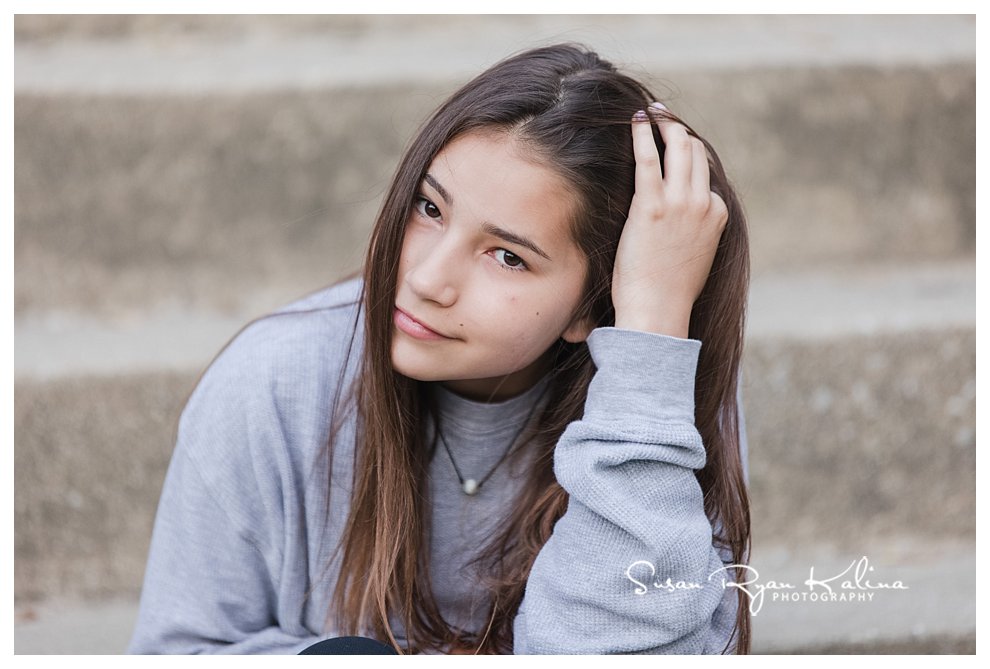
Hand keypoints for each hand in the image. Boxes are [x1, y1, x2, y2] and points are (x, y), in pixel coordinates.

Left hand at [612, 105, 727, 338]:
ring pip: (679, 147)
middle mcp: (704, 203)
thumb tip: (684, 225)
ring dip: (664, 124)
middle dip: (679, 130)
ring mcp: (681, 203)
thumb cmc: (670, 291)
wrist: (659, 310)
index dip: (688, 157)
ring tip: (649, 112)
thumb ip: (696, 231)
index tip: (672, 144)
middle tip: (662, 115)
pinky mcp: (653, 206)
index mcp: (718, 213)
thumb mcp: (696, 256)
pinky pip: (649, 159)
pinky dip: (643, 135)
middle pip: (696, 151)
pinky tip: (635, 120)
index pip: (705, 173)